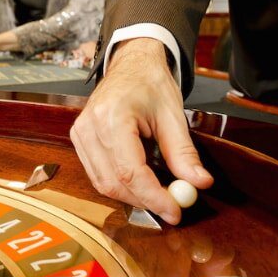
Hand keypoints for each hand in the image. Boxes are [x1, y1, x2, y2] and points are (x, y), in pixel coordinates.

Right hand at [70, 38, 212, 223]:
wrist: (130, 64)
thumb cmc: (150, 84)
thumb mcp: (173, 115)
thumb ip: (183, 152)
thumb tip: (198, 183)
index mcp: (112, 117)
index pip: (129, 171)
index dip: (153, 196)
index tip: (175, 211)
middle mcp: (89, 128)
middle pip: (113, 182)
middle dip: (144, 201)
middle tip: (172, 208)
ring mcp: (79, 134)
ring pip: (103, 183)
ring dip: (132, 196)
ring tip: (159, 196)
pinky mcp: (79, 140)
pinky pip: (97, 175)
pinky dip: (120, 185)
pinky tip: (140, 183)